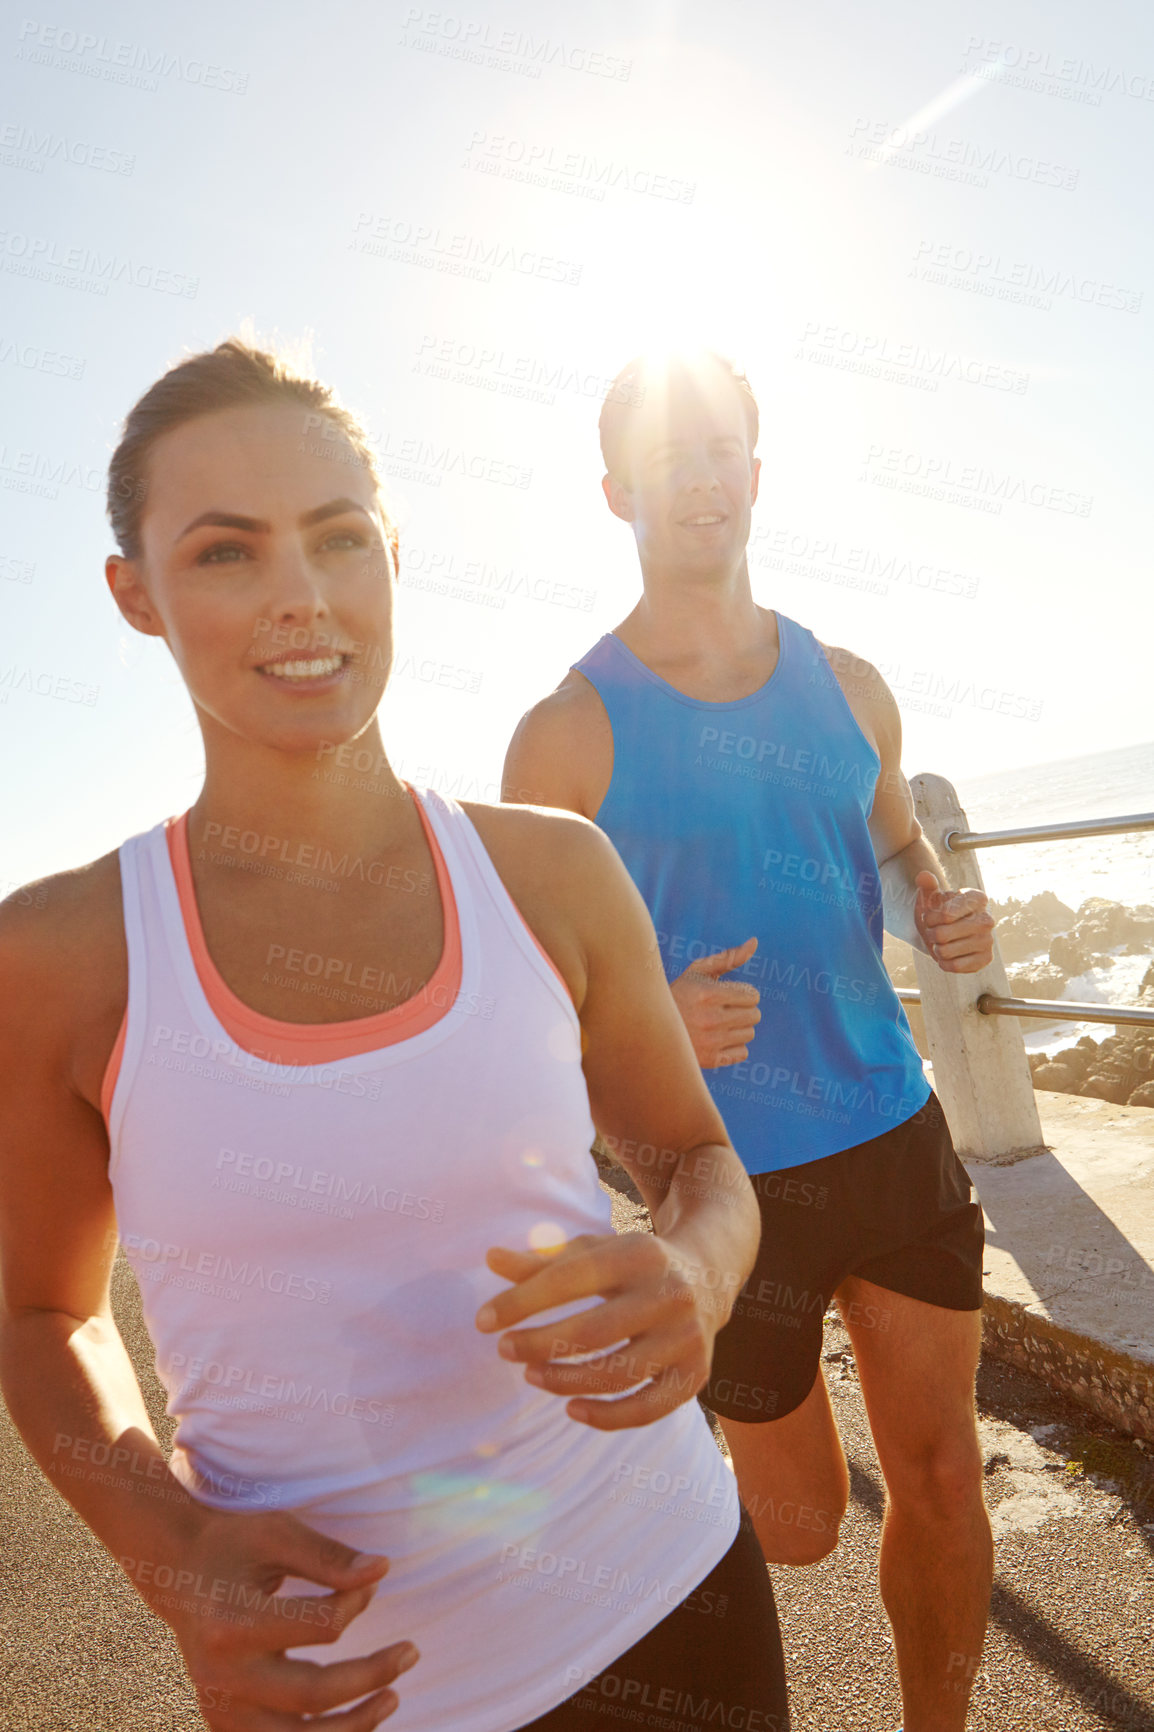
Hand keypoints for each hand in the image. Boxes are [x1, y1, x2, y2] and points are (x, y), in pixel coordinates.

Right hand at [137, 1507, 417, 1729]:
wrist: (178, 1573)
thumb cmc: (234, 1546)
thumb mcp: (277, 1534)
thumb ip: (328, 1556)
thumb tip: (381, 1571)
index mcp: (233, 1622)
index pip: (319, 1627)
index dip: (356, 1604)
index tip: (370, 1585)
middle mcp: (223, 1674)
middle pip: (311, 1694)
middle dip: (369, 1677)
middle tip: (411, 1653)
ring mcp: (220, 1705)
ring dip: (353, 1727)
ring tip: (391, 1698)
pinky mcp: (222, 1721)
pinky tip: (354, 1721)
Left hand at [475, 1233, 730, 1429]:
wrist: (708, 1275)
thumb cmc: (631, 1264)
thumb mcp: (592, 1251)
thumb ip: (542, 1260)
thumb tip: (491, 1259)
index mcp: (639, 1254)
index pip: (570, 1279)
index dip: (522, 1302)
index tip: (483, 1321)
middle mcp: (669, 1294)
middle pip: (593, 1332)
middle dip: (540, 1345)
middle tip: (504, 1350)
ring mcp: (686, 1337)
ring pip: (618, 1374)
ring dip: (565, 1381)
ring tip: (531, 1375)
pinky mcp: (695, 1374)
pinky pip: (647, 1409)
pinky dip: (607, 1417)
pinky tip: (571, 1409)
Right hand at [670, 937, 760, 1066]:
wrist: (652, 1027)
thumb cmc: (680, 993)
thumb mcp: (699, 971)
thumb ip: (729, 957)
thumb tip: (754, 942)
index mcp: (708, 995)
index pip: (752, 996)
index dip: (743, 993)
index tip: (729, 994)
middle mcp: (709, 1020)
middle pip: (755, 1015)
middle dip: (743, 1010)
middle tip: (725, 1008)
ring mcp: (710, 1043)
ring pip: (750, 1034)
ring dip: (739, 1027)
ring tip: (720, 1023)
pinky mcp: (710, 1060)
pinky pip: (743, 1052)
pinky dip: (734, 1046)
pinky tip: (717, 1039)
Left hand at [914, 871, 994, 972]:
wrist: (945, 932)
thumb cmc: (937, 911)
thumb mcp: (929, 897)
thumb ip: (926, 885)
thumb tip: (923, 876)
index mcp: (977, 898)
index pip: (945, 914)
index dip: (930, 919)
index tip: (931, 917)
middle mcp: (987, 919)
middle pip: (942, 935)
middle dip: (931, 935)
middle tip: (934, 932)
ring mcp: (988, 940)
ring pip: (945, 951)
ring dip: (936, 949)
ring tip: (941, 943)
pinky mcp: (986, 959)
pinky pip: (956, 966)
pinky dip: (944, 963)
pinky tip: (948, 956)